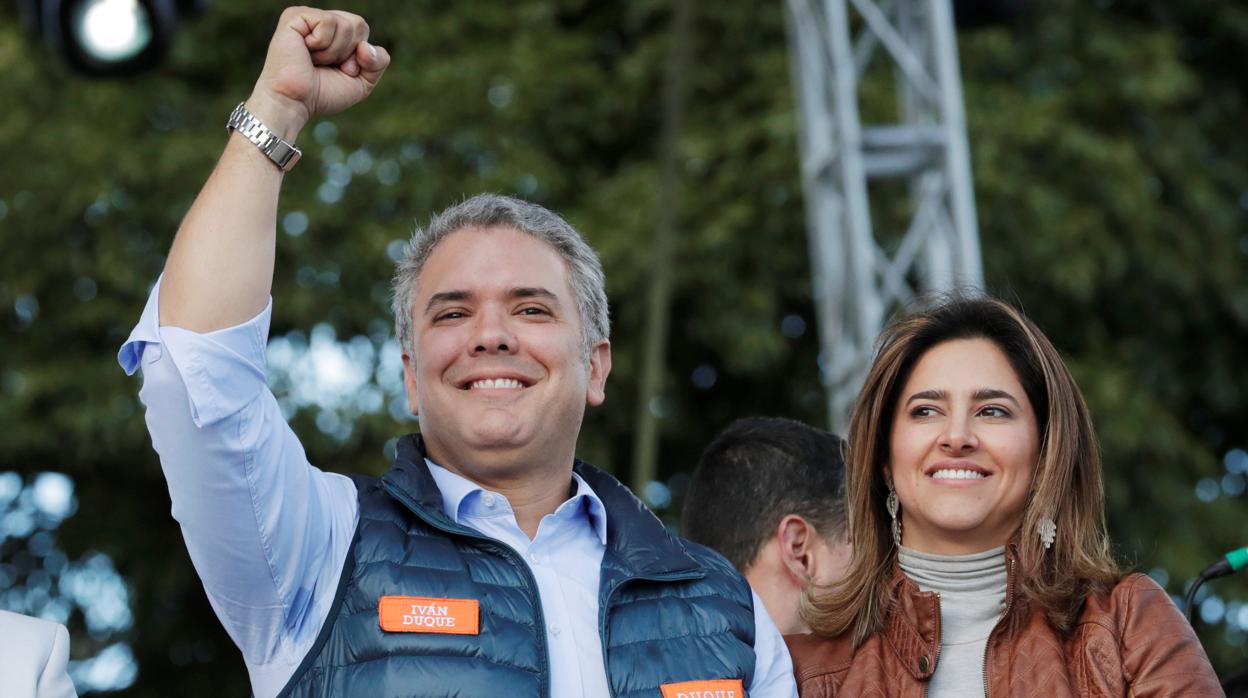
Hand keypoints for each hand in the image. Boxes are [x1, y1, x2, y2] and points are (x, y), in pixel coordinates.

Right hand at [247, 7, 390, 138]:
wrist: (296, 102)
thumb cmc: (323, 94)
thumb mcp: (362, 82)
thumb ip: (378, 62)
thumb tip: (365, 45)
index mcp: (336, 34)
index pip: (364, 31)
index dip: (361, 57)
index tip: (342, 71)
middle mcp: (322, 23)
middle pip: (359, 24)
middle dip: (349, 53)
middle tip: (327, 65)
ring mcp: (308, 18)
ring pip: (346, 24)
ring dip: (334, 52)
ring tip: (314, 60)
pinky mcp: (295, 16)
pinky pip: (328, 21)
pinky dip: (322, 43)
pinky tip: (306, 51)